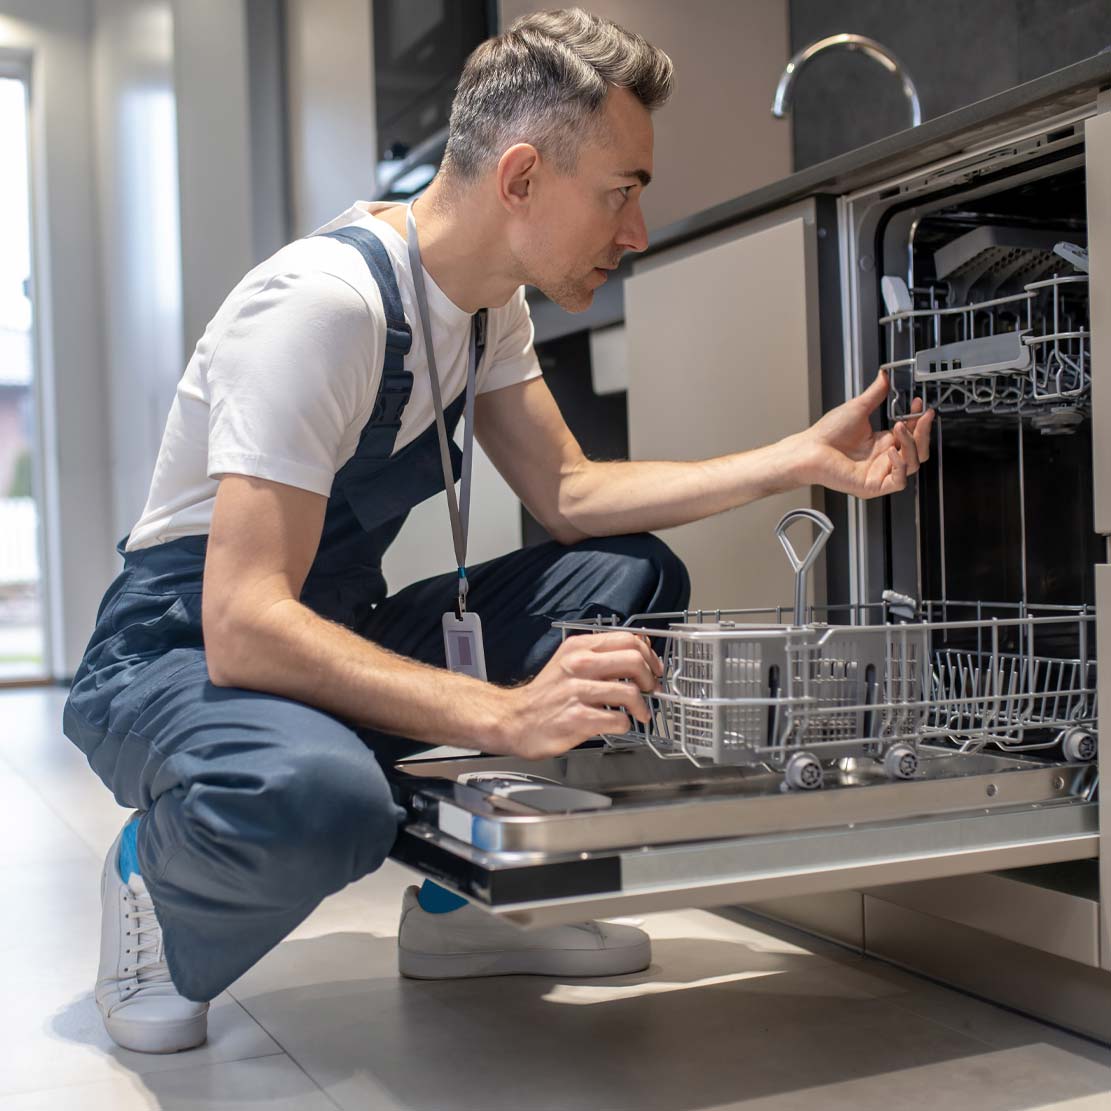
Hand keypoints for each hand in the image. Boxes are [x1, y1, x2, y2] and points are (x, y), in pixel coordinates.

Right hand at [492, 631, 662, 759]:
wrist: (516, 720)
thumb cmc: (546, 693)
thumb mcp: (570, 661)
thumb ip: (602, 652)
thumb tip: (640, 645)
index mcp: (579, 647)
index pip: (628, 639)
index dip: (648, 655)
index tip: (653, 668)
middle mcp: (579, 665)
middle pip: (634, 661)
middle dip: (650, 678)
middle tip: (651, 690)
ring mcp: (578, 691)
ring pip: (630, 692)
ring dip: (643, 706)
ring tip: (640, 713)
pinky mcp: (578, 718)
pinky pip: (618, 719)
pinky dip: (625, 724)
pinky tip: (618, 724)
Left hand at [793, 370, 934, 498]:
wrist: (808, 449)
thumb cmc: (826, 435)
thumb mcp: (858, 408)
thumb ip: (875, 393)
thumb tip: (884, 376)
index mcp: (881, 443)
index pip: (911, 435)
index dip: (920, 421)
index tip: (920, 405)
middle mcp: (883, 459)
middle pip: (918, 451)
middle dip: (922, 432)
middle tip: (920, 416)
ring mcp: (879, 473)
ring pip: (912, 465)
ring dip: (912, 445)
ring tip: (901, 427)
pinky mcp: (873, 486)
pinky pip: (899, 481)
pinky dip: (900, 466)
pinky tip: (892, 451)